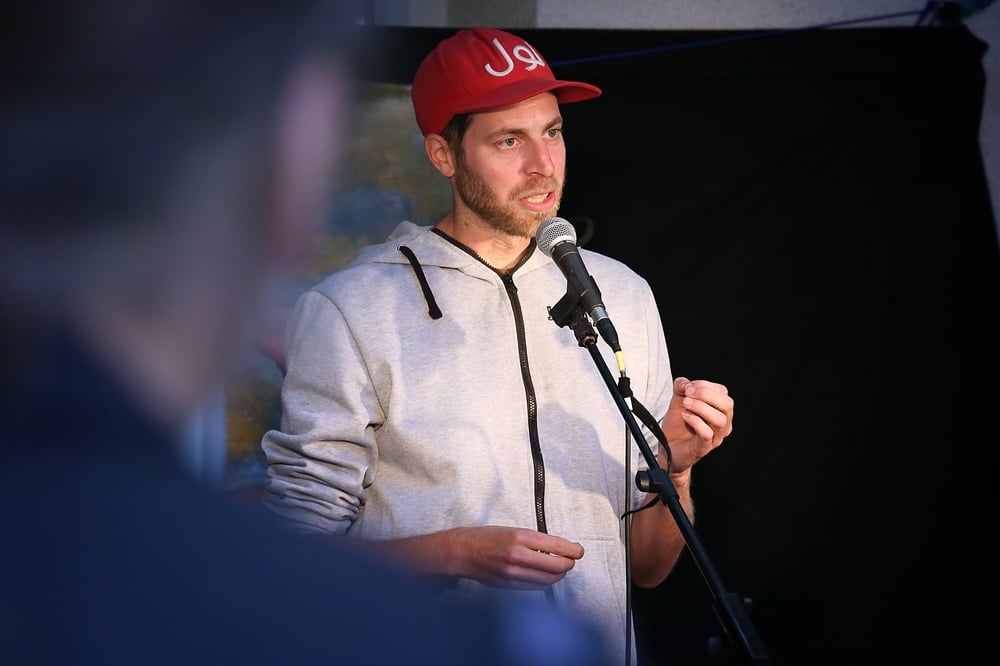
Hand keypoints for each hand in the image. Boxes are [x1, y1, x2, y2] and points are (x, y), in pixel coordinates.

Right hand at [450, 526, 583, 589]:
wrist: (464, 552)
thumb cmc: (487, 537)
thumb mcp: (513, 530)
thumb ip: (536, 540)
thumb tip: (559, 548)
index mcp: (520, 537)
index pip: (556, 546)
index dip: (573, 550)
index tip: (579, 550)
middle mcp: (518, 555)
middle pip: (557, 566)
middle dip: (569, 563)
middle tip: (572, 558)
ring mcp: (514, 573)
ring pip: (549, 579)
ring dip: (559, 574)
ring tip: (560, 567)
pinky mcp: (510, 585)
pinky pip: (536, 587)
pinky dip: (546, 581)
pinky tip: (545, 575)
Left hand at [659, 376, 732, 475]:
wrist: (667, 449)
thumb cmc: (678, 426)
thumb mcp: (678, 401)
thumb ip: (681, 387)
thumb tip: (685, 383)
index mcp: (718, 410)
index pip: (722, 392)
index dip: (705, 385)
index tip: (688, 387)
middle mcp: (722, 423)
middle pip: (727, 404)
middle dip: (706, 394)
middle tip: (688, 394)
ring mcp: (715, 437)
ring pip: (720, 420)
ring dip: (701, 408)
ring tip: (686, 405)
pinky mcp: (704, 448)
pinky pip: (708, 434)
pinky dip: (696, 422)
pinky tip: (685, 416)